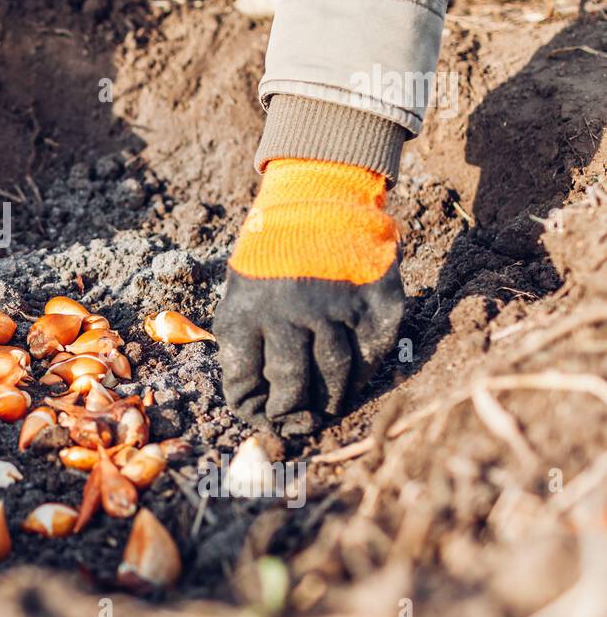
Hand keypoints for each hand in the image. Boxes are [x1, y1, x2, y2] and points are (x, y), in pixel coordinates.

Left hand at [216, 159, 404, 428]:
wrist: (319, 197)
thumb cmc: (272, 253)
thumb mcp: (240, 288)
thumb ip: (244, 337)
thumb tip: (254, 399)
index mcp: (246, 311)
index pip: (243, 381)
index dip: (251, 408)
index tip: (260, 415)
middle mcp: (289, 314)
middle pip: (291, 387)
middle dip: (291, 412)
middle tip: (296, 419)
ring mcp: (335, 309)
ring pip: (336, 377)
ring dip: (331, 400)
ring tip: (326, 406)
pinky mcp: (376, 304)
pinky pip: (371, 356)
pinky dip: (363, 375)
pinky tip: (353, 377)